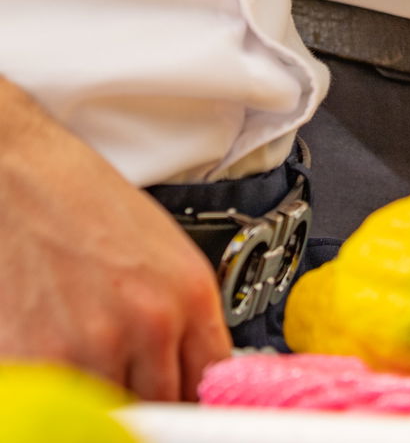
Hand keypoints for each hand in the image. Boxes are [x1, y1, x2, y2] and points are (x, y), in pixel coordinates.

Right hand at [0, 81, 228, 400]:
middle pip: (163, 407)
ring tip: (80, 354)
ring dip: (98, 400)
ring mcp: (96, 347)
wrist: (15, 173)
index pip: (209, 384)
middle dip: (143, 399)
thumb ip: (180, 316)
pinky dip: (58, 401)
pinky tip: (52, 363)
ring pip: (114, 415)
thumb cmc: (79, 200)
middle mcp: (151, 322)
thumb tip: (191, 374)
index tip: (183, 413)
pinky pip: (63, 415)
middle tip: (119, 375)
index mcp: (189, 292)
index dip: (192, 404)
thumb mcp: (156, 249)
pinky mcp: (42, 363)